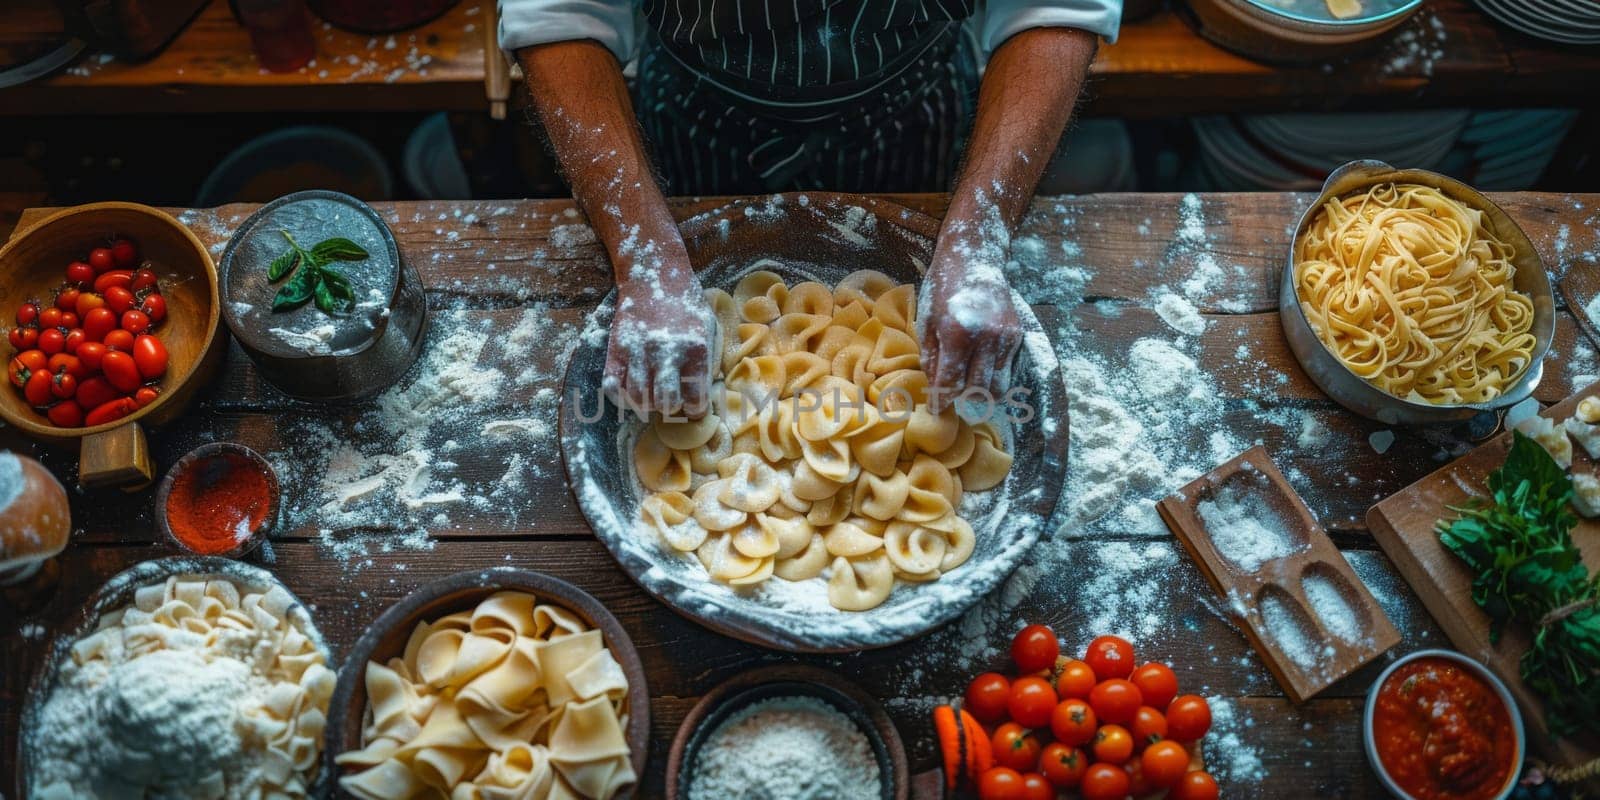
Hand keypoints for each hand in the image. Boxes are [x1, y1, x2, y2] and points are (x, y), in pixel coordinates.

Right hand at [602, 260, 715, 418]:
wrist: (655, 274)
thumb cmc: (686, 304)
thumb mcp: (709, 328)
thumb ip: (707, 362)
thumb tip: (703, 394)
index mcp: (695, 348)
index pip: (696, 399)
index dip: (695, 409)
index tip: (692, 406)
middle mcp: (666, 351)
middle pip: (666, 403)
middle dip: (671, 408)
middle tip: (671, 400)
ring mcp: (638, 350)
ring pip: (639, 398)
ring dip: (647, 404)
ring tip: (653, 396)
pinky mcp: (616, 348)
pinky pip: (612, 386)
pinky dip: (621, 396)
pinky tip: (631, 391)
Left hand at [919, 244, 1021, 413]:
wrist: (975, 258)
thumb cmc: (943, 288)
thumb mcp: (927, 321)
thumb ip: (932, 358)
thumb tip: (936, 389)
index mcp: (957, 333)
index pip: (951, 383)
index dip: (942, 401)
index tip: (937, 410)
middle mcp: (986, 338)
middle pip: (978, 390)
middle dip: (963, 398)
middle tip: (952, 395)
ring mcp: (1006, 337)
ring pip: (998, 385)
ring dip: (981, 391)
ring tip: (967, 383)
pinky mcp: (1017, 335)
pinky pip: (1006, 368)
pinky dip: (992, 373)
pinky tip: (979, 363)